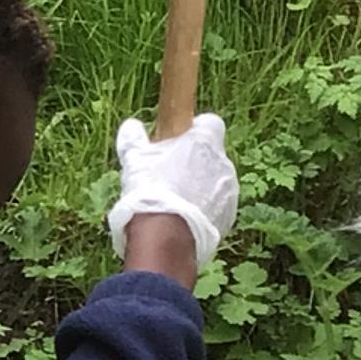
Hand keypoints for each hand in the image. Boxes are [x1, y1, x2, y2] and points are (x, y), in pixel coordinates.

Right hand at [107, 114, 236, 264]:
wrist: (165, 236)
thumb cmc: (150, 190)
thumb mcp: (134, 159)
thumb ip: (134, 139)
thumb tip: (131, 126)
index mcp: (205, 141)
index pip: (210, 123)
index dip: (195, 130)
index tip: (180, 140)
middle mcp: (224, 163)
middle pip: (212, 155)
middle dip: (195, 162)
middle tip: (170, 175)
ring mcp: (229, 192)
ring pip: (216, 183)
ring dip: (200, 188)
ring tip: (174, 202)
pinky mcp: (228, 217)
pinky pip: (217, 208)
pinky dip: (204, 211)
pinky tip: (182, 220)